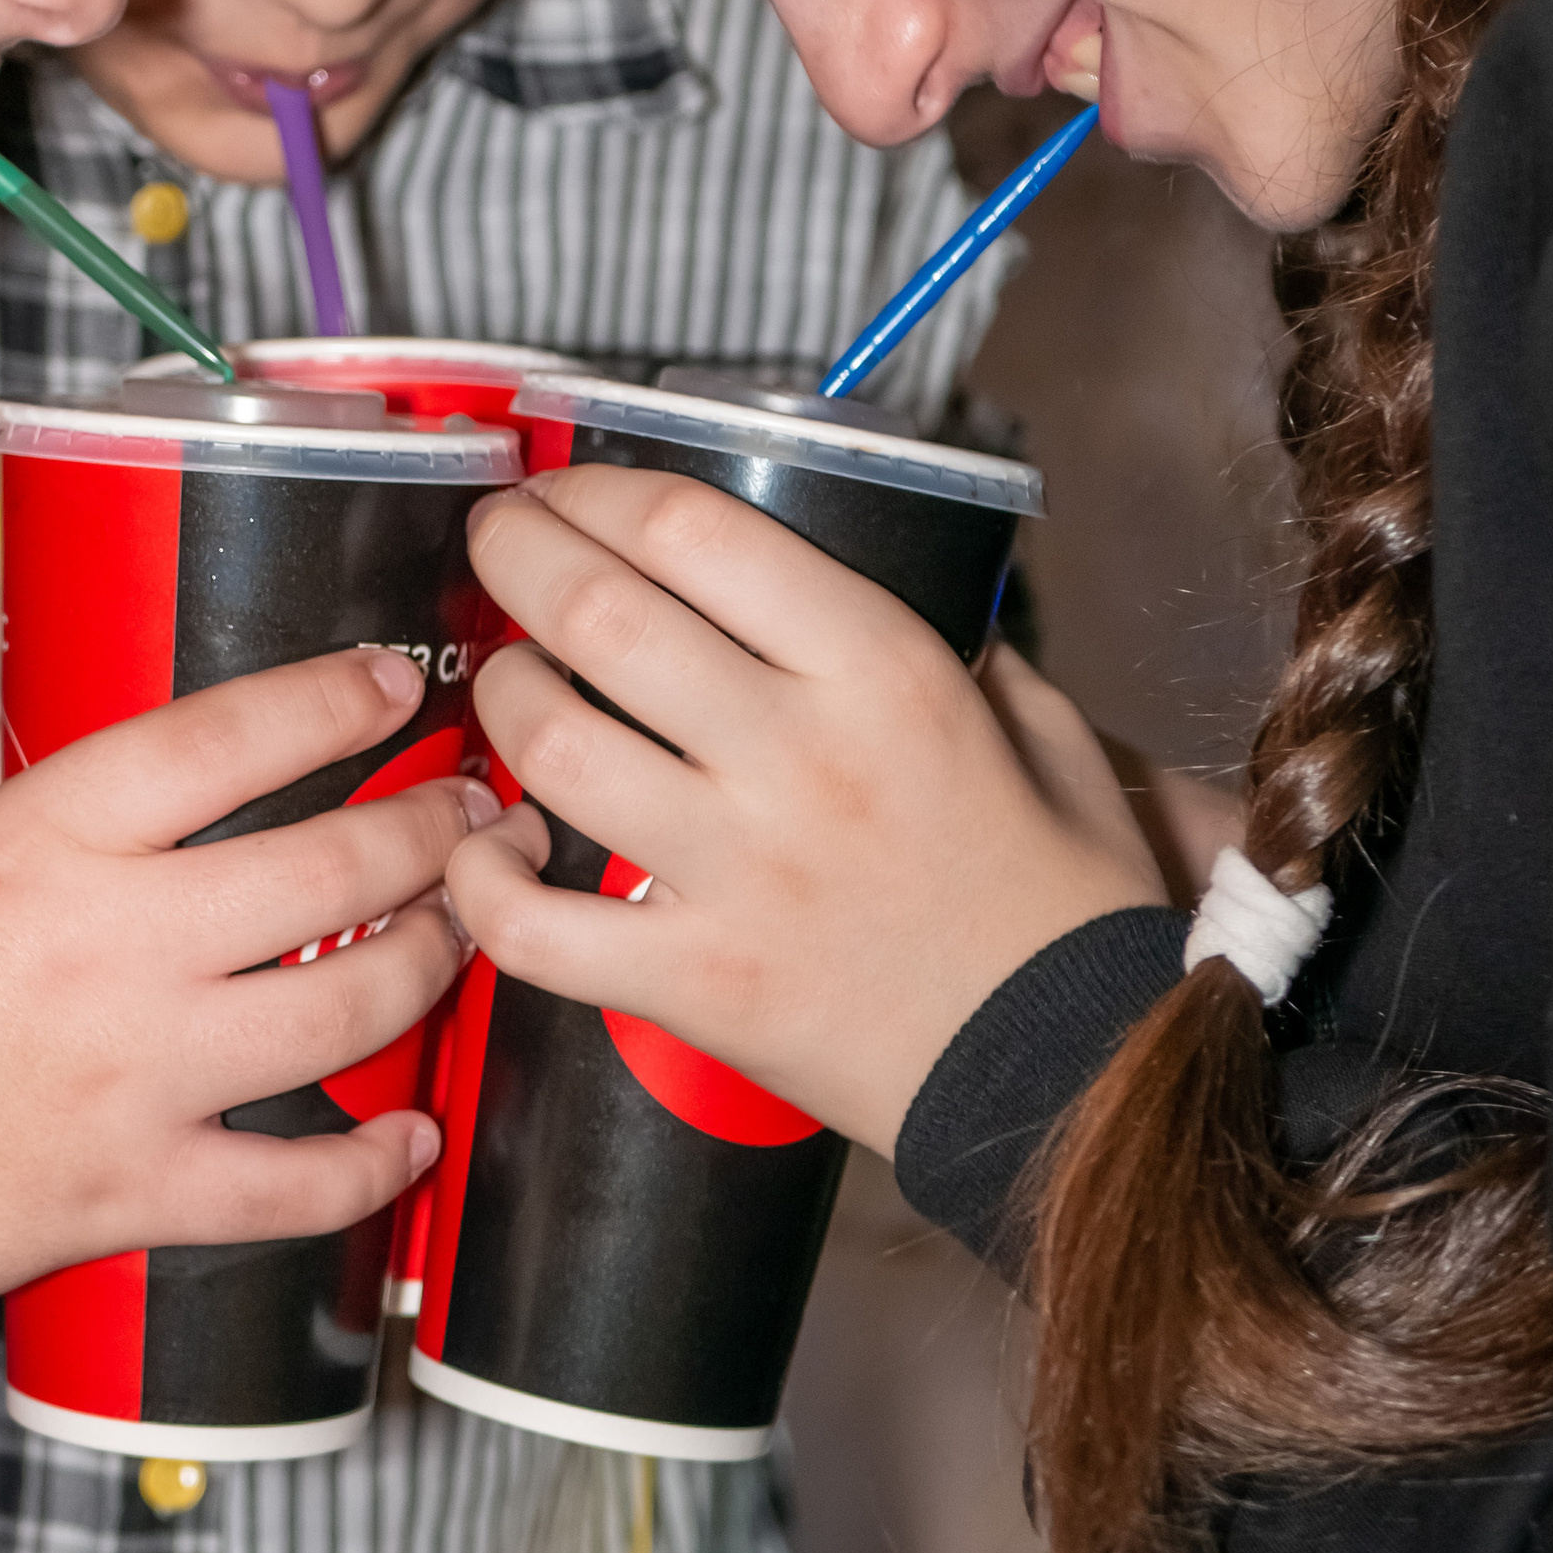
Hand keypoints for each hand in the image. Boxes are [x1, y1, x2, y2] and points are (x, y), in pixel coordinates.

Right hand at [0, 645, 494, 1353]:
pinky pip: (294, 1186)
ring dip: (435, 961)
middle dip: (430, 826)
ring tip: (470, 924)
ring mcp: (135, 1078)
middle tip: (477, 805)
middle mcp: (109, 949)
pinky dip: (372, 1164)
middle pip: (329, 869)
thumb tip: (57, 716)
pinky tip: (414, 1134)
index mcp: (38, 841)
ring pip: (347, 1011)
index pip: (225, 739)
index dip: (333, 696)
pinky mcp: (136, 1191)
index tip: (397, 678)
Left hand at [447, 469, 1163, 1156]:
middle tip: (498, 536)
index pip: (694, 530)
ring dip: (502, 695)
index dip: (598, 487)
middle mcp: (797, 756)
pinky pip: (533, 925)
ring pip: (551, 744)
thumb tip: (886, 581)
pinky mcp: (694, 980)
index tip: (566, 485)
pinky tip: (491, 843)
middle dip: (518, 549)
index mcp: (883, 672)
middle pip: (598, 611)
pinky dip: (482, 880)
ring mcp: (735, 872)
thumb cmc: (1057, 898)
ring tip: (506, 677)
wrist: (1069, 1068)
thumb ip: (961, 645)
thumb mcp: (1042, 729)